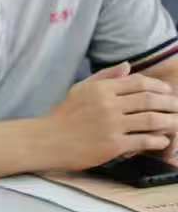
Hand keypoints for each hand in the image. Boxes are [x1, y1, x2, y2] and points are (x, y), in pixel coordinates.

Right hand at [48, 62, 177, 169]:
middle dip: (170, 103)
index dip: (158, 87)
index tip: (168, 92)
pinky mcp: (113, 145)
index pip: (139, 83)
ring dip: (170, 121)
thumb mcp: (80, 89)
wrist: (47, 140)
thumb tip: (128, 66)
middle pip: (149, 100)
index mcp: (101, 89)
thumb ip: (105, 76)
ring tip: (176, 123)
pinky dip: (158, 140)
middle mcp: (108, 105)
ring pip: (152, 120)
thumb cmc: (63, 115)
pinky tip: (162, 141)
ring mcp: (112, 125)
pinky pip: (144, 141)